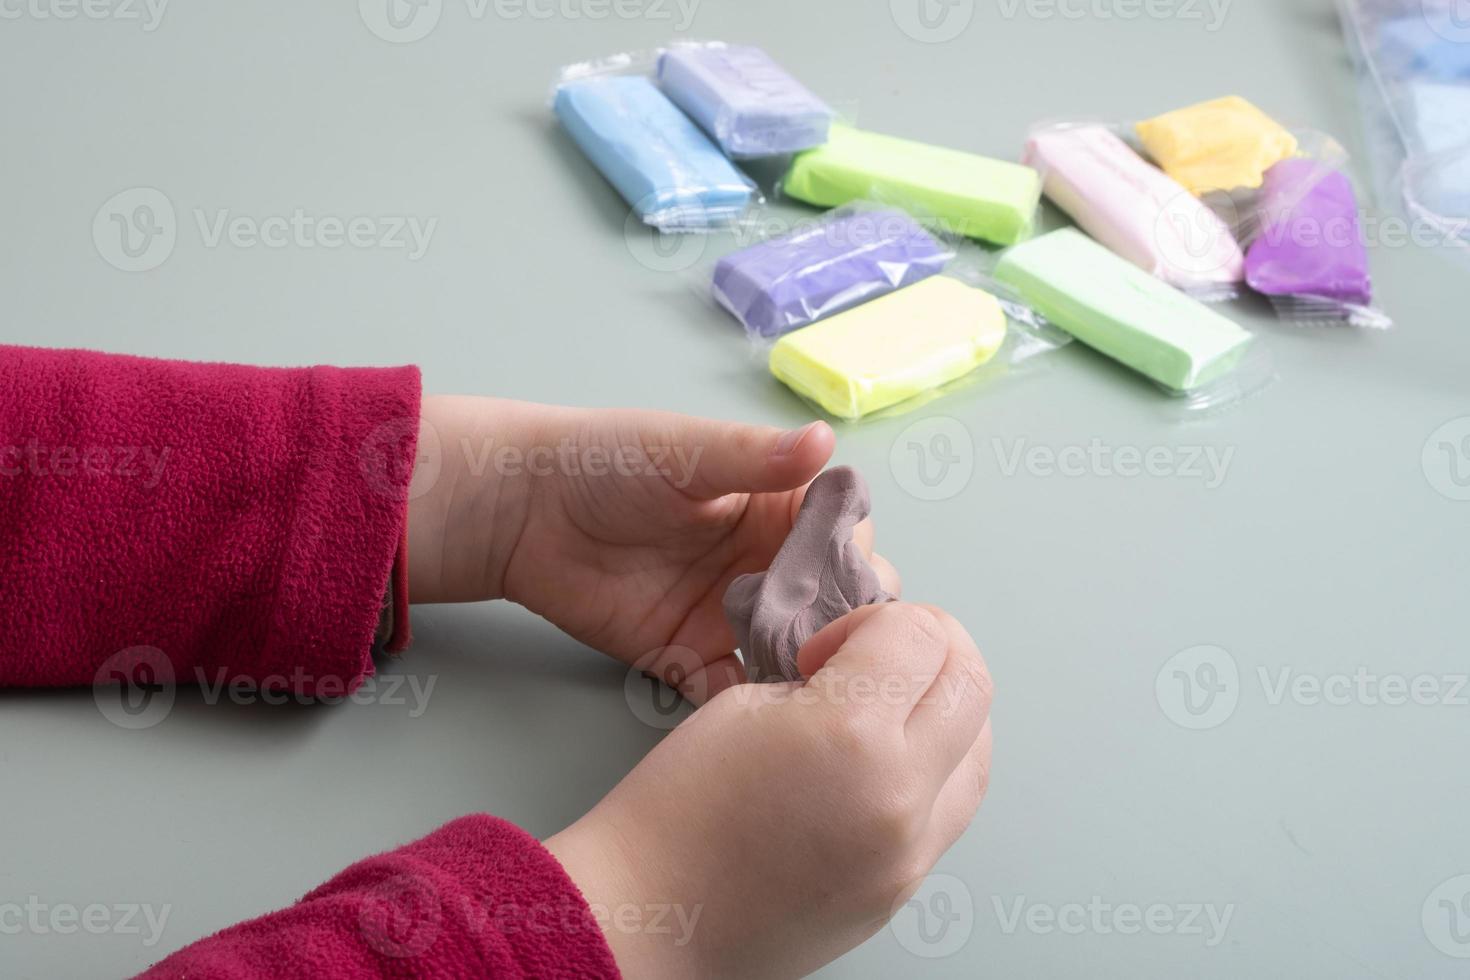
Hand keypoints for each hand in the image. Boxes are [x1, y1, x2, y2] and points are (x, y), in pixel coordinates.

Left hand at [406, 396, 900, 698]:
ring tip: (805, 679)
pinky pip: (736, 689)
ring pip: (797, 651)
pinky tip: (765, 714)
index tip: (847, 574)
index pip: (846, 533)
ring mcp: (732, 614)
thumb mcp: (684, 451)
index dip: (854, 555)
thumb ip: (753, 457)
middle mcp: (766, 562)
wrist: (522, 512)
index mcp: (776, 505)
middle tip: (828, 636)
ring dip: (807, 665)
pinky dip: (755, 705)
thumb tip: (822, 440)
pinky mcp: (691, 657)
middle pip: (835, 600)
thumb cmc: (604, 461)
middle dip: (844, 620)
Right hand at [544, 603, 993, 978]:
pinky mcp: (905, 886)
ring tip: (887, 705)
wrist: (653, 915)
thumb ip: (824, 677)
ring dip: (946, 707)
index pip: (919, 634)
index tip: (830, 646)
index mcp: (850, 735)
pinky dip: (937, 765)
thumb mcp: (744, 703)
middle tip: (875, 652)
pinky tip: (886, 756)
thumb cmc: (676, 811)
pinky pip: (955, 807)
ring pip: (981, 749)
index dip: (874, 620)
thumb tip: (868, 669)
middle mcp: (899, 795)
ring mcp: (911, 851)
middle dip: (930, 646)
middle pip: (971, 681)